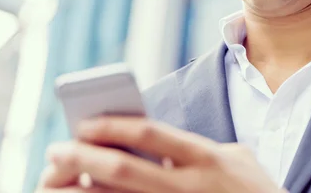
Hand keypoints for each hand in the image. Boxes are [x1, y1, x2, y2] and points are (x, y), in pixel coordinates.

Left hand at [37, 116, 285, 192]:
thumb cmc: (256, 192)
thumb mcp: (239, 159)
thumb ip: (201, 145)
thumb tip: (158, 141)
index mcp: (206, 158)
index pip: (150, 133)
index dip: (112, 126)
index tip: (84, 124)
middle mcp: (189, 187)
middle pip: (124, 168)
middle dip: (83, 158)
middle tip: (56, 150)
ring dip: (80, 190)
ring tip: (54, 181)